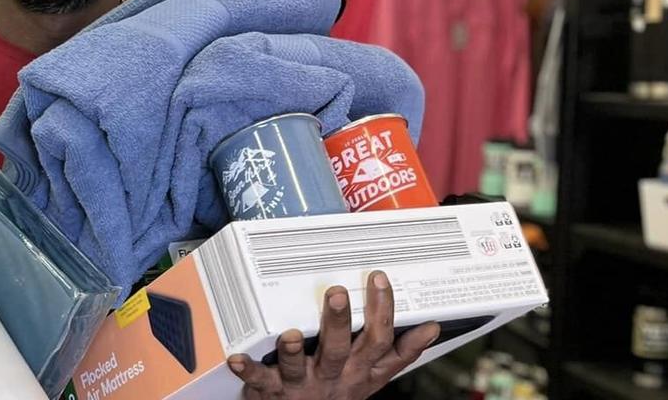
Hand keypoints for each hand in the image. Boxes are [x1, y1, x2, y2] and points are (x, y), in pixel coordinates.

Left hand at [226, 271, 438, 399]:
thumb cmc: (339, 393)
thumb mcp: (375, 377)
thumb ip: (400, 353)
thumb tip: (431, 328)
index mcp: (358, 370)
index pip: (378, 340)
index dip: (382, 311)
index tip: (378, 279)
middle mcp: (332, 376)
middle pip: (339, 349)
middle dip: (339, 322)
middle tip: (339, 293)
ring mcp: (300, 384)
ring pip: (298, 366)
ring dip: (292, 350)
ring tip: (291, 334)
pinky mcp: (272, 391)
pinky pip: (258, 379)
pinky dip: (247, 369)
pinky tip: (236, 357)